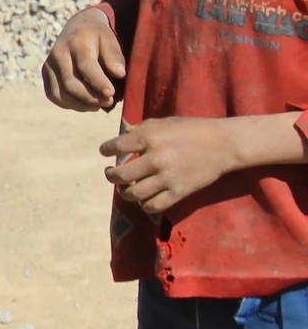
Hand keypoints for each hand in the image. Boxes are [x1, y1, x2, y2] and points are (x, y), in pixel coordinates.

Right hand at [42, 6, 124, 111]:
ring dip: (81, 104)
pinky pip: (54, 95)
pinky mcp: (46, 74)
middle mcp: (58, 53)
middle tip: (108, 102)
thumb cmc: (98, 36)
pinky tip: (85, 103)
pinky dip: (70, 104)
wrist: (77, 27)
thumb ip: (115, 56)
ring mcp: (49, 64)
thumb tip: (119, 74)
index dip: (98, 82)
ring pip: (60, 93)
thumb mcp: (110, 39)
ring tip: (98, 105)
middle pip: (70, 83)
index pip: (85, 66)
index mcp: (76, 41)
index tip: (110, 94)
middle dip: (90, 97)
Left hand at [103, 118, 239, 215]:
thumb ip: (141, 129)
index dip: (106, 150)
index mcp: (149, 138)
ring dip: (124, 192)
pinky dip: (144, 204)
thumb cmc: (192, 129)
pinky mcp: (179, 192)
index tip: (105, 152)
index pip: (115, 147)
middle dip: (110, 175)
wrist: (224, 144)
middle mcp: (155, 158)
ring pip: (133, 194)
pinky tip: (143, 197)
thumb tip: (122, 133)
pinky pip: (153, 205)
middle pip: (119, 175)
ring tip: (125, 187)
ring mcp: (167, 178)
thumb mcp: (164, 122)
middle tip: (111, 173)